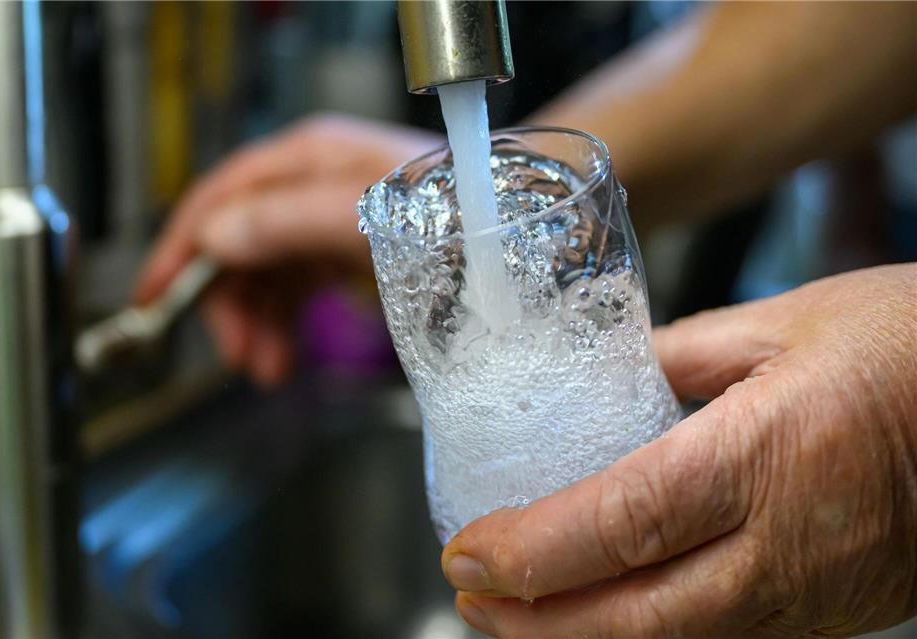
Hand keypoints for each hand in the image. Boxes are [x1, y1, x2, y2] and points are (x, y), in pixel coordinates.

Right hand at [135, 114, 439, 384]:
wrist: (518, 244)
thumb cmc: (457, 219)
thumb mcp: (370, 219)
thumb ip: (291, 221)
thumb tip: (217, 237)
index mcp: (310, 162)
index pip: (223, 196)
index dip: (183, 245)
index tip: (154, 296)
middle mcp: (312, 189)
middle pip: (239, 243)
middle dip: (229, 303)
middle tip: (238, 357)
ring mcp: (329, 226)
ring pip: (265, 276)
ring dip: (256, 325)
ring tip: (268, 370)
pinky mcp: (348, 261)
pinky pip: (295, 294)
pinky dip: (284, 327)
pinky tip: (286, 358)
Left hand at [441, 264, 916, 637]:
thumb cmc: (910, 345)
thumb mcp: (786, 323)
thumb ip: (682, 353)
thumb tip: (610, 372)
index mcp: (765, 455)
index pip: (621, 523)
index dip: (533, 551)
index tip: (469, 553)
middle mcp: (787, 546)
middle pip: (635, 617)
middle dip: (537, 621)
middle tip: (472, 596)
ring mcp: (815, 596)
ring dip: (585, 637)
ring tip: (521, 612)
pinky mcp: (835, 615)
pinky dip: (651, 636)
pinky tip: (611, 613)